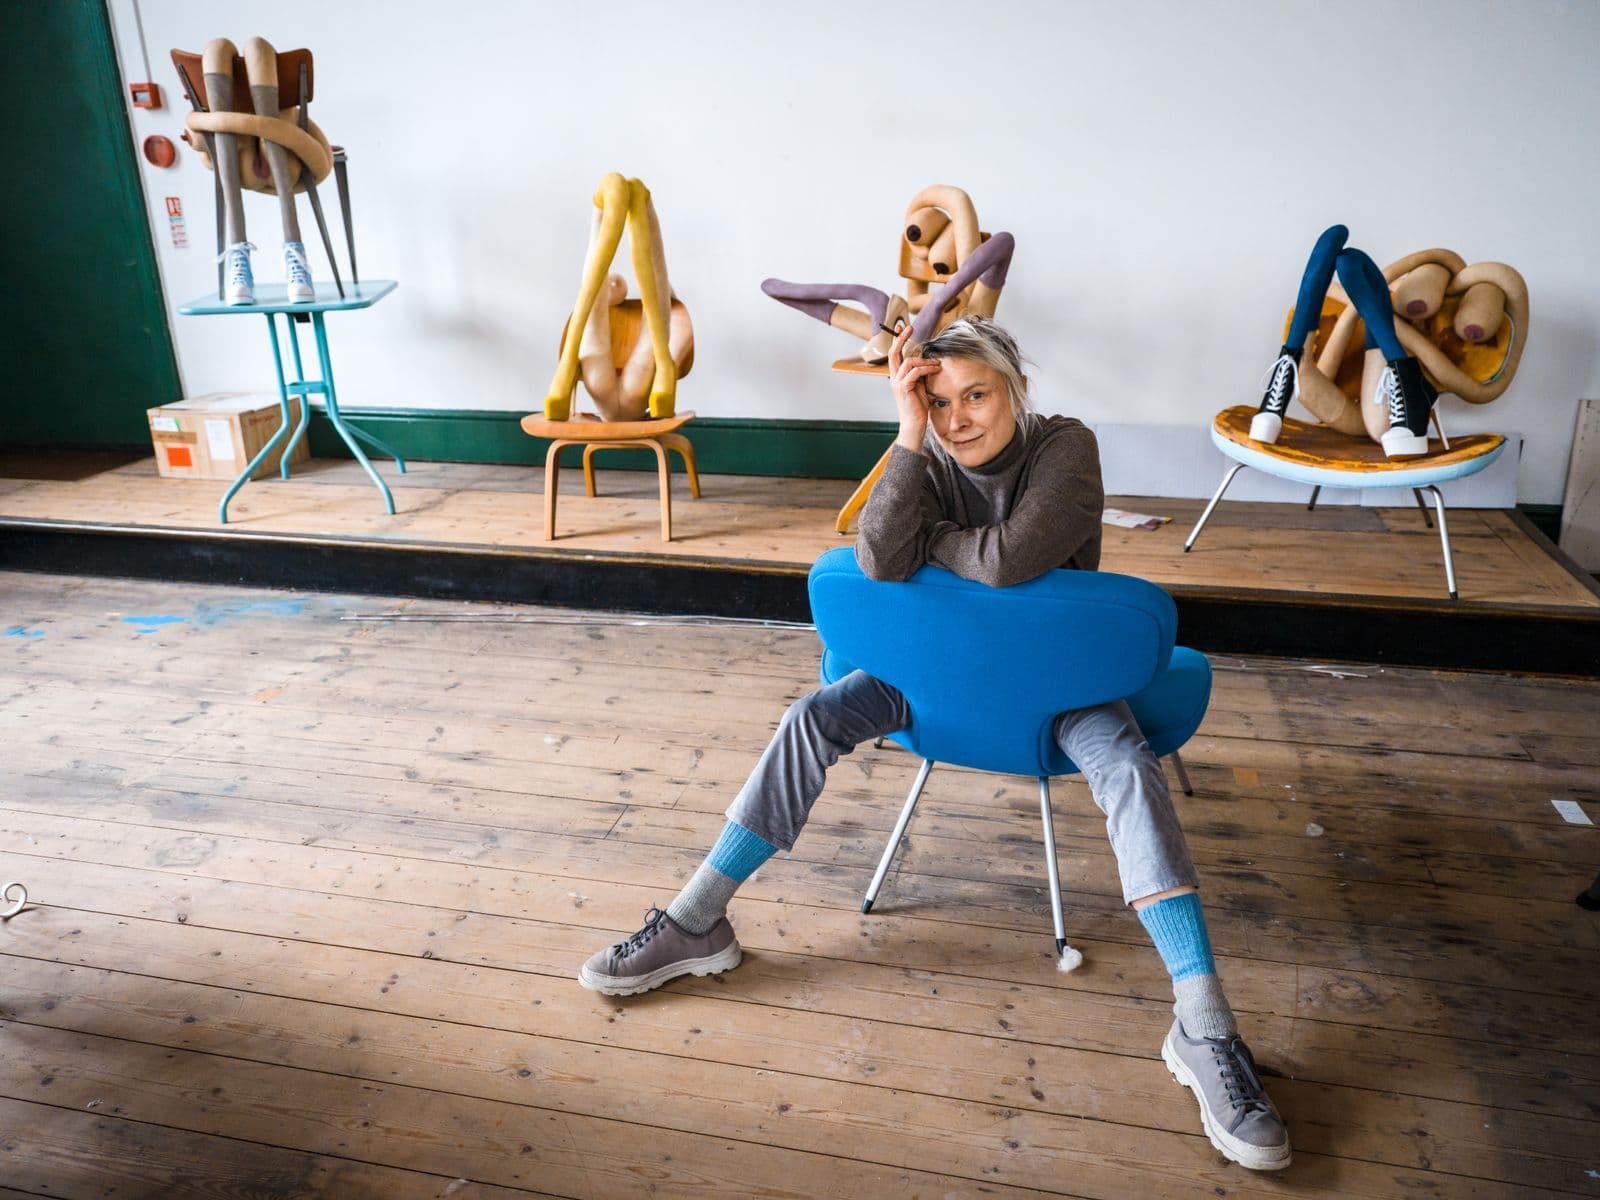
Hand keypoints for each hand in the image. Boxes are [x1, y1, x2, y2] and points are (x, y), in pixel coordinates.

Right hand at [888, 324, 938, 453]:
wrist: (914, 424)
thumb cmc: (919, 407)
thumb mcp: (921, 386)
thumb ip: (921, 373)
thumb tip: (929, 360)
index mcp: (897, 376)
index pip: (895, 354)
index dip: (897, 340)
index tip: (900, 327)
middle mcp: (894, 378)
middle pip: (894, 353)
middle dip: (901, 338)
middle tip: (909, 327)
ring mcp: (897, 383)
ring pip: (908, 362)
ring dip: (924, 360)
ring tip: (936, 364)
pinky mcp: (904, 388)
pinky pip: (915, 372)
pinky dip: (926, 368)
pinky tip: (935, 369)